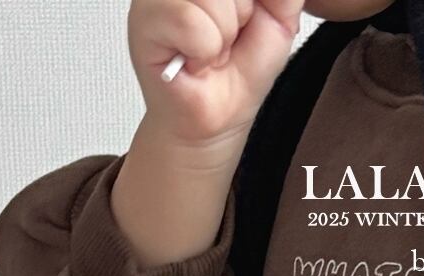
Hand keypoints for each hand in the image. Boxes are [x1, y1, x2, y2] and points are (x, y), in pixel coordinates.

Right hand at [129, 0, 304, 151]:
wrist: (219, 117)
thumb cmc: (240, 68)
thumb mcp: (279, 19)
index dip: (251, 5)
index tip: (247, 21)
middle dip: (241, 17)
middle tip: (227, 40)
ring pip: (212, 0)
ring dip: (223, 37)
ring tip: (210, 51)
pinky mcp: (144, 17)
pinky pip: (190, 21)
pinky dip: (204, 50)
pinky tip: (194, 60)